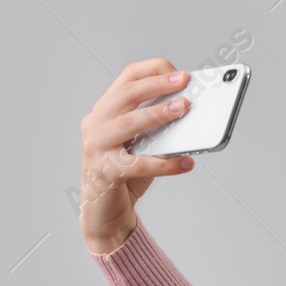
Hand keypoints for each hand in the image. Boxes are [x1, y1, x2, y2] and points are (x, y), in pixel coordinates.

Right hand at [79, 58, 196, 253]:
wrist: (103, 213)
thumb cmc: (125, 174)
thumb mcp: (140, 144)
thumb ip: (156, 128)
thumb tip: (190, 113)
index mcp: (104, 111)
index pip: (126, 79)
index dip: (153, 72)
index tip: (179, 73)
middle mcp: (96, 124)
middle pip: (127, 95)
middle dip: (158, 85)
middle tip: (185, 82)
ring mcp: (98, 147)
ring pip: (130, 123)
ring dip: (159, 113)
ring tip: (184, 108)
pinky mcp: (106, 172)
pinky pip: (140, 165)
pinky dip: (166, 164)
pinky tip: (187, 163)